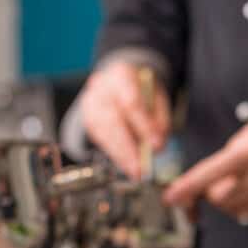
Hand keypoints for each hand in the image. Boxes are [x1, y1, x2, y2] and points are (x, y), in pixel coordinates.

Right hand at [81, 62, 170, 177]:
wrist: (118, 79)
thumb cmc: (142, 89)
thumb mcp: (157, 96)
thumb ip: (159, 118)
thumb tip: (158, 146)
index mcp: (121, 75)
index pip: (131, 102)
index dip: (144, 126)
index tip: (156, 146)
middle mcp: (101, 88)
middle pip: (113, 120)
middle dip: (128, 148)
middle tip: (140, 169)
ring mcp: (90, 103)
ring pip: (104, 133)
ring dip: (120, 155)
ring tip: (134, 172)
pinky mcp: (87, 119)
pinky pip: (100, 139)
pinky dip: (114, 154)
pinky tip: (125, 164)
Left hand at [165, 108, 247, 221]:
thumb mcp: (245, 137)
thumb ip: (220, 163)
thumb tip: (190, 192)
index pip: (213, 171)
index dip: (188, 186)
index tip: (170, 198)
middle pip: (222, 197)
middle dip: (211, 194)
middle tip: (216, 183)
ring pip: (238, 210)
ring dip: (228, 203)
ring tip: (239, 184)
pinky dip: (247, 208)